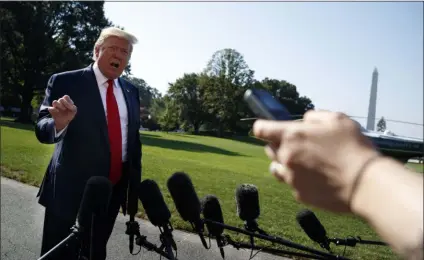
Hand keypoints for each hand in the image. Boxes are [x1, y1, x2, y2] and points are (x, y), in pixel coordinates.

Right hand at [48, 95, 76, 130]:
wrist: (64, 121)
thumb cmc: (70, 114)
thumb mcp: (74, 111)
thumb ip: (74, 107)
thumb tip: (71, 106)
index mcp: (65, 101)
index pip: (66, 97)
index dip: (68, 101)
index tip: (71, 107)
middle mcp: (60, 102)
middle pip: (61, 99)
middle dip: (64, 104)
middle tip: (65, 109)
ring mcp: (55, 106)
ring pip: (55, 102)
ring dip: (59, 106)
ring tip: (62, 110)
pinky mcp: (51, 110)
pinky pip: (50, 108)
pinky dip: (54, 110)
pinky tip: (57, 112)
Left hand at [253, 110, 379, 212]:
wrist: (365, 184)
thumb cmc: (353, 147)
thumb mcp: (337, 119)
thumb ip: (315, 117)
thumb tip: (304, 121)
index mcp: (291, 136)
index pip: (261, 129)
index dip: (264, 127)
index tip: (269, 128)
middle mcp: (286, 157)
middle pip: (268, 149)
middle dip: (278, 144)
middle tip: (298, 145)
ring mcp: (291, 178)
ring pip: (276, 169)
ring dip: (284, 163)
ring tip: (303, 163)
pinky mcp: (299, 194)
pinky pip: (292, 184)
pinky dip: (299, 180)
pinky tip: (316, 178)